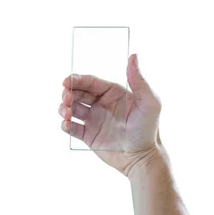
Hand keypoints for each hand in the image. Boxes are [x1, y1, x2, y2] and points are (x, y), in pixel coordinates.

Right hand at [58, 54, 162, 175]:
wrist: (142, 158)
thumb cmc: (148, 129)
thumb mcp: (149, 102)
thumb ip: (139, 80)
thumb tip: (133, 56)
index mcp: (113, 93)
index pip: (90, 82)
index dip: (77, 80)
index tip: (66, 82)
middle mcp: (101, 104)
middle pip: (77, 93)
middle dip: (68, 93)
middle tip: (66, 99)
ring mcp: (93, 120)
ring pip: (71, 108)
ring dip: (64, 108)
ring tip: (67, 113)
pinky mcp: (88, 135)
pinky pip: (71, 128)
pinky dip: (65, 124)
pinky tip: (67, 124)